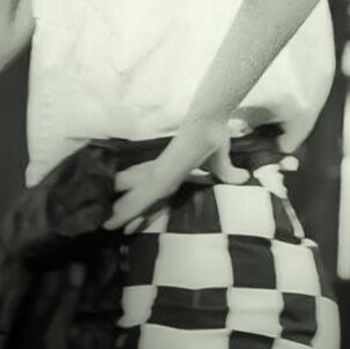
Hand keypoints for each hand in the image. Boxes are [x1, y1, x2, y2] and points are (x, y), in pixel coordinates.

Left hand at [104, 119, 250, 235]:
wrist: (211, 121)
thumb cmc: (213, 136)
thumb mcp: (221, 163)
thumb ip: (227, 173)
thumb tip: (243, 178)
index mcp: (172, 171)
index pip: (155, 194)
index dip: (144, 208)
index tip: (132, 223)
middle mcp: (162, 173)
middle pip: (141, 197)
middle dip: (127, 212)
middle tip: (109, 227)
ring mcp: (161, 172)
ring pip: (138, 197)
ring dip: (123, 211)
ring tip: (106, 225)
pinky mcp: (163, 173)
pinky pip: (145, 194)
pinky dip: (133, 206)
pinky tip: (119, 216)